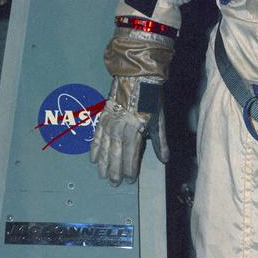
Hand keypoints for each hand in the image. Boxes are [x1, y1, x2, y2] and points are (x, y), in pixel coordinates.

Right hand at [89, 12, 175, 184]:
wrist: (136, 73)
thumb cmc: (151, 96)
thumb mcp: (159, 118)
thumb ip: (160, 141)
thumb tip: (164, 160)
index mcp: (136, 126)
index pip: (131, 153)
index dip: (130, 168)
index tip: (130, 180)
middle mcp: (121, 125)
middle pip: (116, 152)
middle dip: (115, 169)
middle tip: (114, 183)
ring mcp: (110, 119)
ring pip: (105, 146)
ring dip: (103, 162)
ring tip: (103, 175)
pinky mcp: (104, 114)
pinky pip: (97, 134)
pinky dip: (94, 147)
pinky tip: (93, 158)